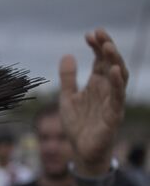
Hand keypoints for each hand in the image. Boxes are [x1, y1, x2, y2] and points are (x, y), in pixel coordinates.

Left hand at [59, 29, 128, 174]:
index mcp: (97, 84)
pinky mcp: (113, 115)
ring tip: (107, 46)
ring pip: (118, 77)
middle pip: (111, 63)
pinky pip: (118, 97)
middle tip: (99, 33)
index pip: (100, 60)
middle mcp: (107, 90)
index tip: (89, 34)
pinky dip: (116, 83)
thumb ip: (68, 79)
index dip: (97, 46)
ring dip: (114, 61)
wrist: (81, 151)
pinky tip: (112, 70)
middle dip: (107, 48)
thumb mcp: (67, 98)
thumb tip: (67, 55)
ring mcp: (112, 101)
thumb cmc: (79, 124)